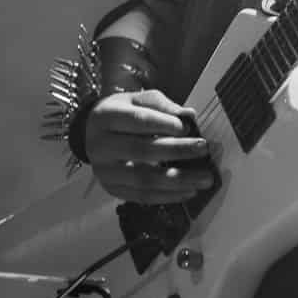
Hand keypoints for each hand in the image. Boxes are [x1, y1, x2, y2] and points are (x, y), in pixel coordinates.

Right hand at [82, 90, 215, 203]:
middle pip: (141, 151)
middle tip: (203, 149)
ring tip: (204, 179)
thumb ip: (163, 106)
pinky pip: (142, 197)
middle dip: (176, 151)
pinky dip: (168, 196)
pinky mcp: (112, 189)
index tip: (188, 128)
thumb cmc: (123, 113)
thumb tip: (190, 116)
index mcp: (106, 117)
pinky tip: (189, 191)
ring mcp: (105, 171)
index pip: (137, 121)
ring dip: (178, 180)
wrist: (93, 132)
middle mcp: (100, 146)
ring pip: (143, 179)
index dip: (164, 125)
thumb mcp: (139, 100)